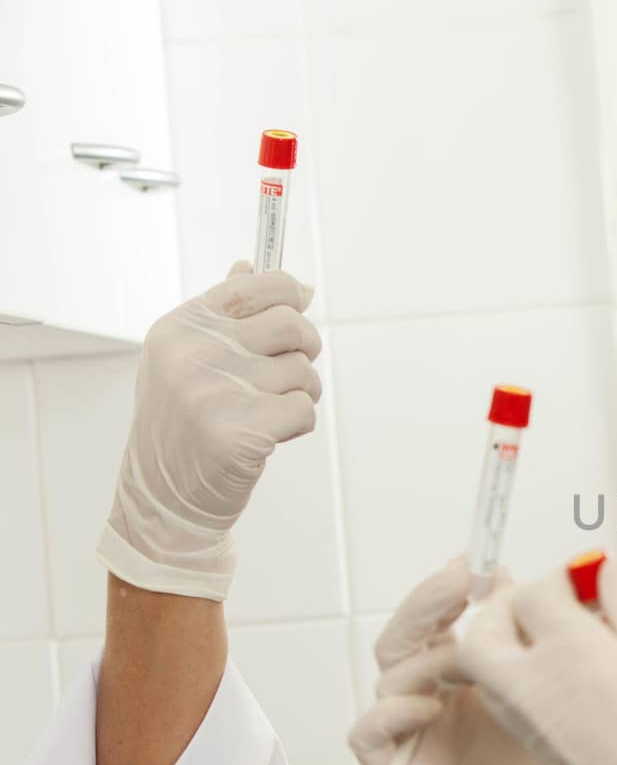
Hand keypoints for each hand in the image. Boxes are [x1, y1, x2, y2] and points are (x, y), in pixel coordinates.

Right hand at [98, 261, 320, 599]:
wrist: (163, 496)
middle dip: (305, 347)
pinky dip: (297, 424)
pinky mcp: (240, 432)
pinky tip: (268, 435)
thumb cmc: (184, 423)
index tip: (299, 301)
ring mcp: (214, 392)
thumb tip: (265, 269)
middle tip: (290, 369)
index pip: (253, 285)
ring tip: (267, 411)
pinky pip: (305, 410)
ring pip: (303, 371)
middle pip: (292, 323)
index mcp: (179, 328)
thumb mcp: (187, 358)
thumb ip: (225, 313)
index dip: (288, 291)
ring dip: (300, 393)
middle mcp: (193, 354)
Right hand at [347, 559, 611, 764]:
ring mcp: (415, 733)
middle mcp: (434, 695)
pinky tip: (430, 707)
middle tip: (458, 583)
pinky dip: (390, 712)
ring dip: (425, 659)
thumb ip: (529, 630)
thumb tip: (510, 576)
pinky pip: (367, 734)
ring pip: (390, 675)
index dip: (447, 588)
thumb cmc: (572, 756)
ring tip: (469, 663)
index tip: (474, 564)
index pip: (438, 616)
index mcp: (466, 669)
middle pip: (405, 636)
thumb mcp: (555, 679)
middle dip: (427, 603)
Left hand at [460, 558, 616, 764]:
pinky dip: (539, 685)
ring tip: (588, 642)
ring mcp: (544, 742)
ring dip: (520, 648)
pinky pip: (522, 712)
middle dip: (512, 610)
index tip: (605, 579)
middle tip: (566, 603)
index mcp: (573, 661)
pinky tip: (598, 686)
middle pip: (484, 638)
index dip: (567, 576)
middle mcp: (540, 700)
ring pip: (496, 678)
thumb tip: (604, 576)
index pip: (533, 594)